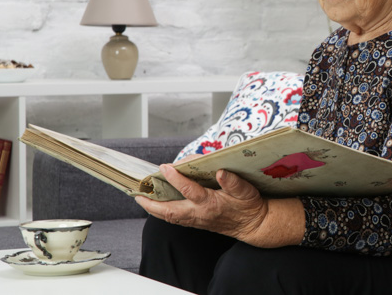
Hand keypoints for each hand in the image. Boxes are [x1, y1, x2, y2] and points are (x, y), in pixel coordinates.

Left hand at [135, 164, 304, 246]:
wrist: (253, 224)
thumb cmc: (249, 206)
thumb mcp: (247, 191)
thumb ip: (234, 182)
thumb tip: (221, 171)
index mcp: (211, 204)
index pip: (189, 191)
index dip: (176, 179)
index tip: (166, 167)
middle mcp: (200, 214)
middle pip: (170, 210)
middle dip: (152, 202)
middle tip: (138, 193)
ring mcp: (196, 220)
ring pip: (169, 216)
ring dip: (153, 208)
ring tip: (141, 197)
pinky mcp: (195, 222)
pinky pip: (174, 218)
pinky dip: (162, 211)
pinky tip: (156, 204)